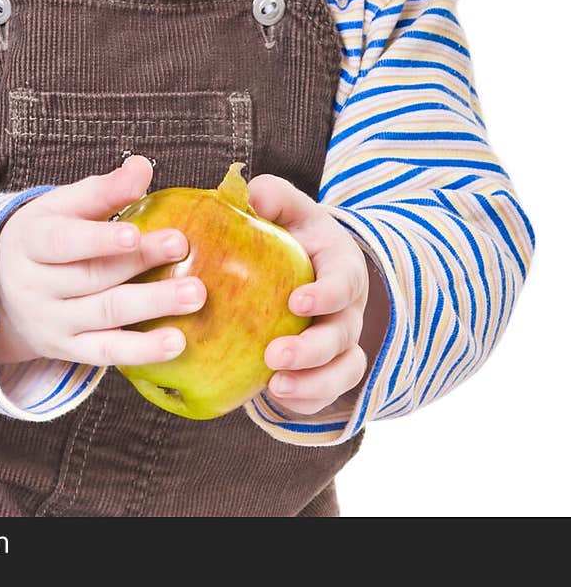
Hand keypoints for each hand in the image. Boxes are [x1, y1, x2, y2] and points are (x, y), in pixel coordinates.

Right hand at [0, 155, 206, 366]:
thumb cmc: (44, 238)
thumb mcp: (61, 208)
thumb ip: (103, 190)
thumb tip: (142, 167)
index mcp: (31, 242)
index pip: (62, 242)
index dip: (98, 239)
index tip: (134, 232)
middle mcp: (37, 286)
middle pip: (91, 276)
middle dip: (139, 261)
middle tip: (181, 245)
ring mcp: (53, 322)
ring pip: (105, 314)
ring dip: (152, 304)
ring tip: (194, 294)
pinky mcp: (70, 350)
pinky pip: (107, 353)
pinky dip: (142, 349)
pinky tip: (176, 341)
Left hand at [247, 173, 381, 415]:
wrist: (304, 263)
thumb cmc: (291, 233)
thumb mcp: (287, 207)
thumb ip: (271, 196)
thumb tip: (249, 195)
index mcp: (341, 267)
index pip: (344, 283)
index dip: (325, 295)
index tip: (296, 301)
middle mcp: (347, 310)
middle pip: (343, 336)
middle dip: (313, 350)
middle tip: (275, 355)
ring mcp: (341, 344)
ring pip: (343, 372)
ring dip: (313, 384)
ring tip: (275, 386)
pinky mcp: (325, 371)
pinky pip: (324, 395)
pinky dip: (305, 401)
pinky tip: (271, 397)